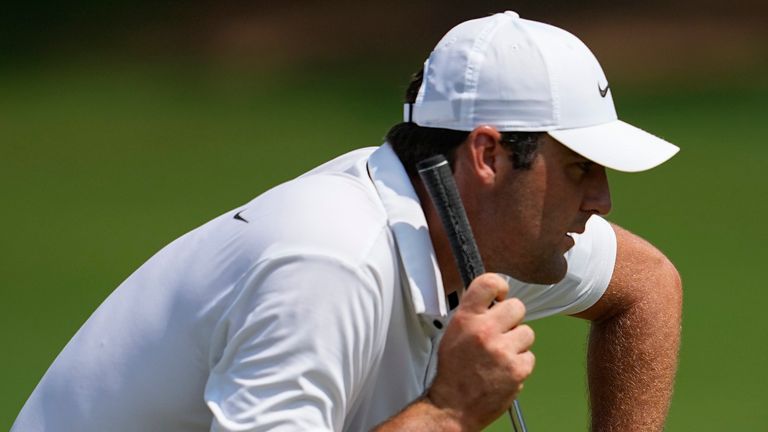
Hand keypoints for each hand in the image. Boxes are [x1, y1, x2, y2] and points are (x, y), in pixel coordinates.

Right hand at [427, 273, 534, 430]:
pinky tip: (504, 370)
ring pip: (527, 332)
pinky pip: (530, 357)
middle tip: (502, 331)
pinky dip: (520, 363)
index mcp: (466, 319)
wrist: (454, 406)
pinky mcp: (517, 369)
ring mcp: (503, 350)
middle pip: (517, 306)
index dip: (499, 286)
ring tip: (501, 355)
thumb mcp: (453, 333)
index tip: (500, 294)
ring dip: (517, 343)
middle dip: (512, 319)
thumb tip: (492, 299)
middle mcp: (485, 331)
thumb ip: (473, 314)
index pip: (489, 283)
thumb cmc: (453, 371)